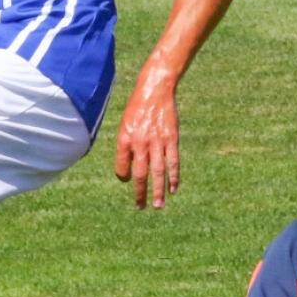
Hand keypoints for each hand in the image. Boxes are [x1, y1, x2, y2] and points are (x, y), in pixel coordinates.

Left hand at [113, 61, 178, 208]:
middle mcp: (140, 143)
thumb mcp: (125, 125)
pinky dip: (174, 177)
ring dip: (158, 190)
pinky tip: (173, 188)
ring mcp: (157, 141)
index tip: (129, 181)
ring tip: (158, 205)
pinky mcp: (171, 139)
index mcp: (125, 139)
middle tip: (141, 207)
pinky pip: (173, 162)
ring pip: (158, 172)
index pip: (122, 168)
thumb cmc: (137, 108)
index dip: (125, 177)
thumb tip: (130, 169)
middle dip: (140, 193)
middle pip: (141, 175)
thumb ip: (126, 146)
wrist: (155, 90)